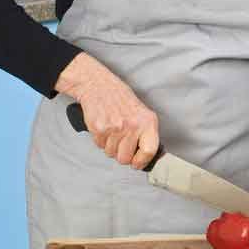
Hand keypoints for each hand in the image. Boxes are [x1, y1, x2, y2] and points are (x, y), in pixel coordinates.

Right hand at [54, 52, 159, 169]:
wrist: (99, 86)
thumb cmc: (121, 100)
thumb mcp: (142, 113)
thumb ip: (146, 133)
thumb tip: (147, 156)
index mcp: (148, 122)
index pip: (149, 151)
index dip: (141, 161)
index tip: (137, 162)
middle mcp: (133, 125)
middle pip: (125, 159)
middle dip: (122, 154)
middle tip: (121, 141)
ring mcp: (116, 128)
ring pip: (111, 154)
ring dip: (110, 146)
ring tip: (112, 131)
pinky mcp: (100, 129)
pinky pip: (100, 146)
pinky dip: (100, 140)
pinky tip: (104, 128)